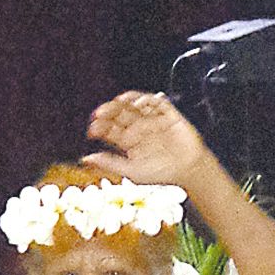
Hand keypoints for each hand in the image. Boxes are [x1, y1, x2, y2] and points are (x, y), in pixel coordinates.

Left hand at [83, 93, 206, 186]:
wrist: (188, 170)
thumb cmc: (161, 173)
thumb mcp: (131, 171)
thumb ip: (110, 163)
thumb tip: (86, 159)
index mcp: (128, 141)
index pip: (110, 129)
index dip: (100, 127)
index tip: (92, 130)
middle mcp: (138, 128)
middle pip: (119, 114)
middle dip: (109, 112)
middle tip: (99, 113)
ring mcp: (151, 120)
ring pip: (134, 105)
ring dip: (124, 102)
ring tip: (116, 103)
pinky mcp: (166, 114)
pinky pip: (155, 102)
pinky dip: (146, 100)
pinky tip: (137, 103)